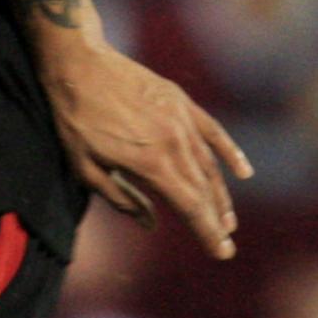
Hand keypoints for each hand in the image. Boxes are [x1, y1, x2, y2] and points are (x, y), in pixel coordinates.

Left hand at [38, 36, 250, 258]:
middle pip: (203, 190)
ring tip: (227, 219)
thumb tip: (150, 223)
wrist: (78, 64)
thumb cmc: (74, 120)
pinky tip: (242, 172)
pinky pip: (213, 132)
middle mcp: (174, 142)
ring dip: (221, 195)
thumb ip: (121, 198)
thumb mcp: (85, 168)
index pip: (189, 206)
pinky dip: (229, 152)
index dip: (207, 232)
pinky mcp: (181, 102)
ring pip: (210, 165)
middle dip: (216, 220)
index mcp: (150, 163)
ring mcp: (181, 120)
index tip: (221, 252)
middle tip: (225, 244)